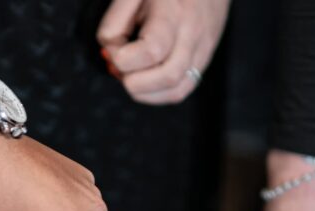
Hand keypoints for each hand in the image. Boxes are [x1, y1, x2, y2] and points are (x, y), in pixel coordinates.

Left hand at [98, 0, 229, 104]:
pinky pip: (181, 90)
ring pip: (176, 90)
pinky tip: (145, 81)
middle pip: (168, 76)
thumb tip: (110, 57)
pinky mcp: (204, 57)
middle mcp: (193, 31)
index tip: (113, 49)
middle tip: (122, 66)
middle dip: (134, 82)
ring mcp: (203, 46)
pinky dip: (157, 94)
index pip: (152, 51)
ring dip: (145, 92)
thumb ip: (114, 26)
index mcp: (174, 11)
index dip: (123, 60)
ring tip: (132, 74)